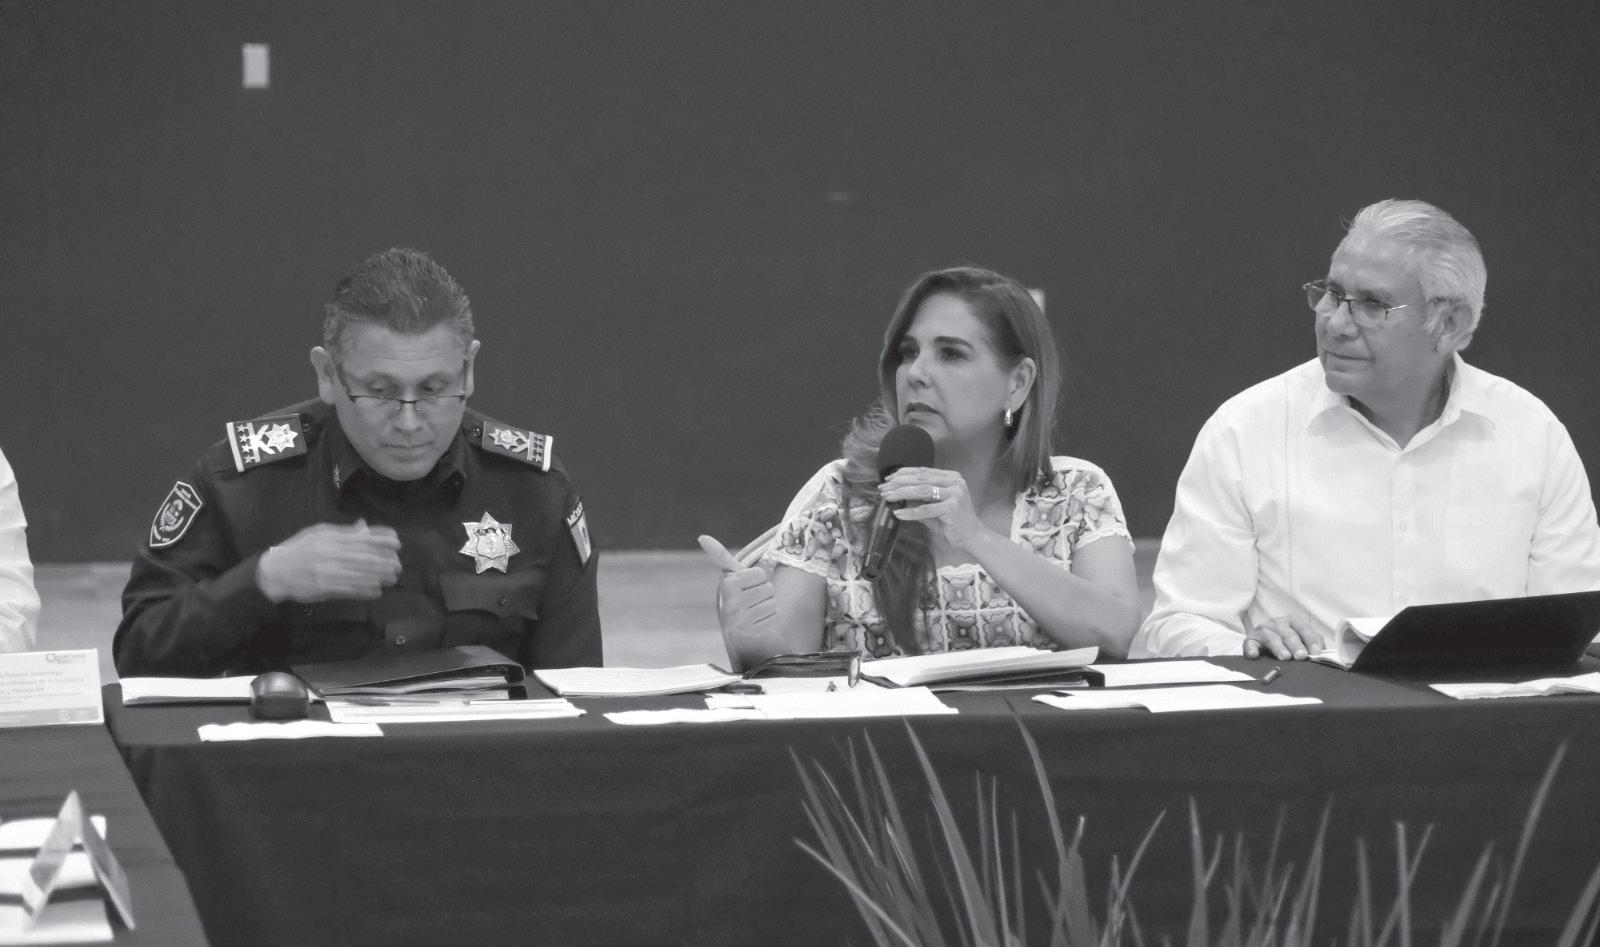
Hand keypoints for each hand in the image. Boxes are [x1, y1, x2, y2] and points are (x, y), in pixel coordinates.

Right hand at [256, 521, 402, 603]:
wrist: (274, 572)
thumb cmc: (298, 550)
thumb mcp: (318, 533)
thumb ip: (342, 532)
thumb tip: (364, 527)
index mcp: (329, 538)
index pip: (361, 538)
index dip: (381, 540)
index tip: (397, 543)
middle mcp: (329, 554)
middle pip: (363, 558)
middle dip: (384, 561)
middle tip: (398, 565)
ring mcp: (327, 572)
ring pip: (359, 575)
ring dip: (379, 577)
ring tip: (392, 578)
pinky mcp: (324, 589)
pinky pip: (349, 591)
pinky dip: (365, 591)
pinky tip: (377, 591)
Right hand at [699, 534, 786, 670]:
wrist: (735, 626)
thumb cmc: (736, 593)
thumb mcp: (729, 575)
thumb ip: (719, 555)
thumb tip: (702, 536)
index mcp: (728, 584)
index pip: (761, 574)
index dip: (756, 578)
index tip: (745, 585)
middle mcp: (733, 603)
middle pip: (769, 588)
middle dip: (763, 591)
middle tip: (750, 598)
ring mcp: (743, 620)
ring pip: (774, 602)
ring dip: (768, 604)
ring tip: (754, 608)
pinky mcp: (753, 632)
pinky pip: (775, 616)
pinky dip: (770, 617)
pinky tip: (757, 619)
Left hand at [880, 467, 984, 550]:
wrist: (972, 536)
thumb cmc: (953, 521)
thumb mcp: (936, 505)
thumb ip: (920, 497)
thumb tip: (896, 493)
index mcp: (951, 477)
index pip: (923, 471)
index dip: (904, 473)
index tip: (888, 478)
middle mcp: (954, 482)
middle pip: (920, 479)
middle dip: (899, 482)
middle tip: (883, 488)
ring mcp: (954, 494)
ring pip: (921, 490)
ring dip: (901, 493)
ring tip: (887, 497)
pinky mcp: (952, 508)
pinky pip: (925, 509)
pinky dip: (910, 512)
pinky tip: (898, 514)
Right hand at [1244, 614, 1323, 659]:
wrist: (1265, 643)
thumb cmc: (1290, 643)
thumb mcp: (1304, 640)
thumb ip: (1314, 644)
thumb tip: (1322, 653)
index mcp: (1293, 620)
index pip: (1304, 628)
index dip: (1311, 640)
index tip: (1316, 652)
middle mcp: (1277, 622)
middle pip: (1288, 633)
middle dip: (1296, 645)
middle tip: (1301, 656)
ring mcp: (1263, 630)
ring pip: (1271, 638)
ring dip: (1278, 647)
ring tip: (1285, 657)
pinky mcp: (1250, 639)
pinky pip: (1249, 644)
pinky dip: (1251, 649)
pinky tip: (1254, 655)